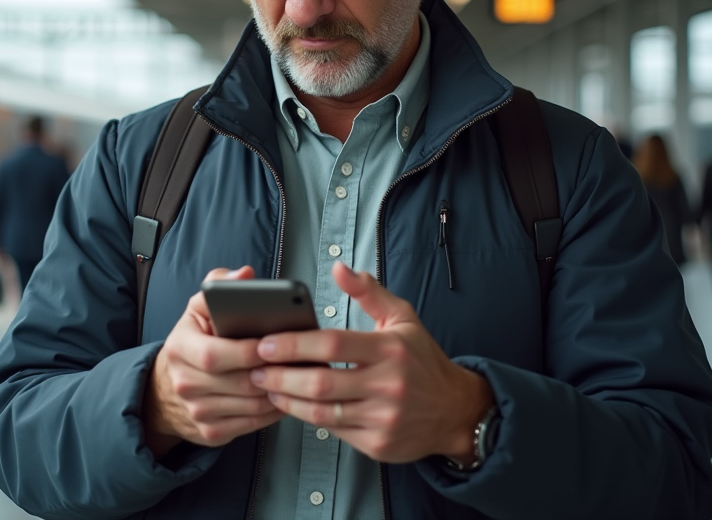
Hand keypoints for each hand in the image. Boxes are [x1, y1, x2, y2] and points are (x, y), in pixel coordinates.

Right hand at [143, 266, 283, 458]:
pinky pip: (252, 423)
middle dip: (274, 372)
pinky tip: (284, 394)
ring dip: (280, 392)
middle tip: (300, 361)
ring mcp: (197, 412)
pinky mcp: (211, 433)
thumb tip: (245, 274)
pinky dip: (274, 411)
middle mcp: (184, 384)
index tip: (274, 344)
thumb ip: (220, 285)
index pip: (215, 355)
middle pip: (240, 382)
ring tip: (299, 376)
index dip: (249, 351)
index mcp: (179, 348)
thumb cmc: (192, 343)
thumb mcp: (198, 309)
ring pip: (251, 405)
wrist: (164, 391)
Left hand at [251, 262, 493, 463]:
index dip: (294, 344)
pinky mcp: (378, 444)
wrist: (456, 410)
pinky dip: (308, 418)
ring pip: (322, 412)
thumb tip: (338, 267)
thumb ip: (368, 291)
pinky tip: (293, 405)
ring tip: (266, 387)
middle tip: (255, 369)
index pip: (333, 345)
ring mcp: (383, 418)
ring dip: (287, 400)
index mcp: (391, 349)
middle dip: (280, 376)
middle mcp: (388, 385)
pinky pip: (334, 431)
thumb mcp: (402, 318)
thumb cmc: (422, 360)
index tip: (266, 342)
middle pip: (321, 383)